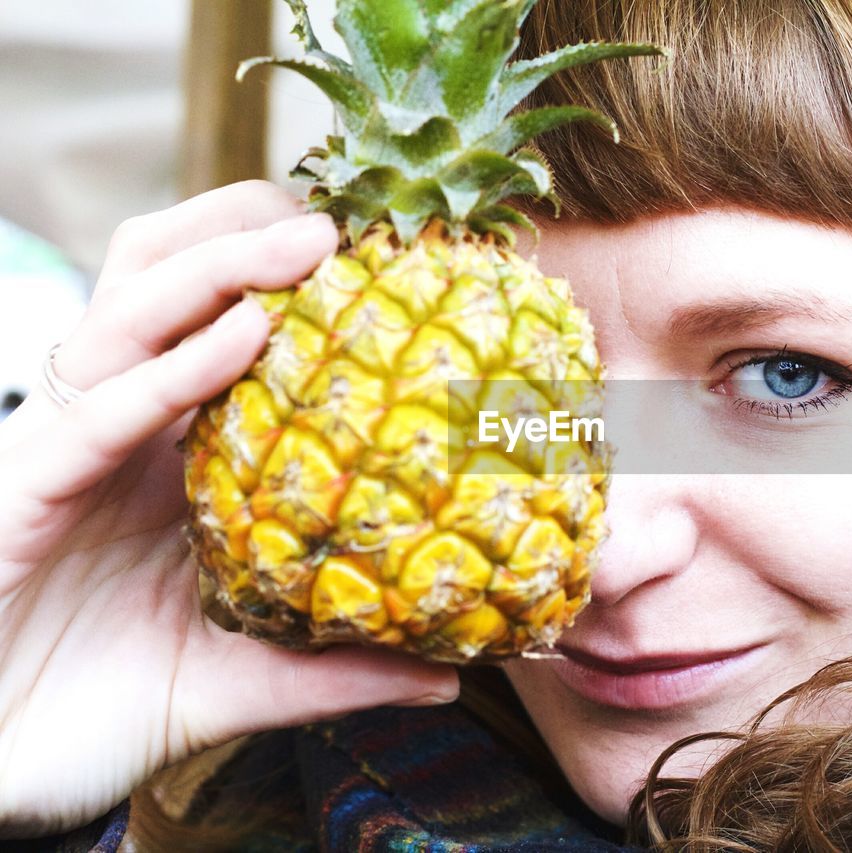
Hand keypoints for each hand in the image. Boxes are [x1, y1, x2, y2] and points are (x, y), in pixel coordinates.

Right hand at [0, 181, 458, 837]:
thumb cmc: (102, 710)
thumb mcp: (241, 680)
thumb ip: (333, 669)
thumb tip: (446, 678)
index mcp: (165, 450)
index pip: (215, 321)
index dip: (287, 275)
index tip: (387, 255)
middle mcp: (115, 427)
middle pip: (164, 279)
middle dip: (246, 230)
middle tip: (351, 216)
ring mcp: (64, 447)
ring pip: (127, 313)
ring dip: (219, 263)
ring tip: (314, 238)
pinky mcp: (19, 488)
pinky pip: (98, 409)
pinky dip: (173, 367)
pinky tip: (246, 335)